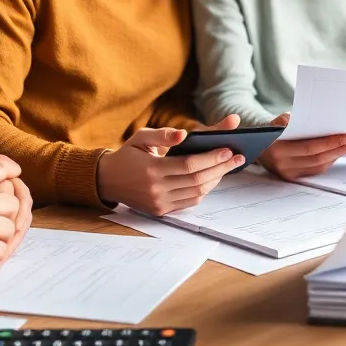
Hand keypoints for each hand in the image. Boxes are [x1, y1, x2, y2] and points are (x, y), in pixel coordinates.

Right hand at [96, 118, 243, 214]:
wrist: (108, 180)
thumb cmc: (129, 154)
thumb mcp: (142, 137)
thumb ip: (164, 135)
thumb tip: (185, 134)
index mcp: (151, 169)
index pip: (189, 165)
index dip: (211, 158)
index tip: (228, 149)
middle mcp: (156, 189)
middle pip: (197, 180)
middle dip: (221, 168)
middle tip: (237, 157)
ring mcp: (159, 203)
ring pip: (196, 193)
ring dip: (216, 180)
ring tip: (228, 166)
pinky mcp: (161, 211)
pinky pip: (189, 202)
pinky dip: (204, 190)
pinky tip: (212, 178)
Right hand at [257, 112, 345, 180]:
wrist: (254, 146)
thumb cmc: (270, 130)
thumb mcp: (277, 122)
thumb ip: (292, 122)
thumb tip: (316, 120)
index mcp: (277, 148)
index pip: (309, 147)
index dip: (329, 143)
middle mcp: (282, 164)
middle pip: (317, 159)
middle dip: (339, 150)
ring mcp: (286, 173)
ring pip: (318, 167)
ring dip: (336, 156)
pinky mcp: (291, 178)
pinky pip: (314, 170)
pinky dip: (328, 161)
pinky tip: (337, 153)